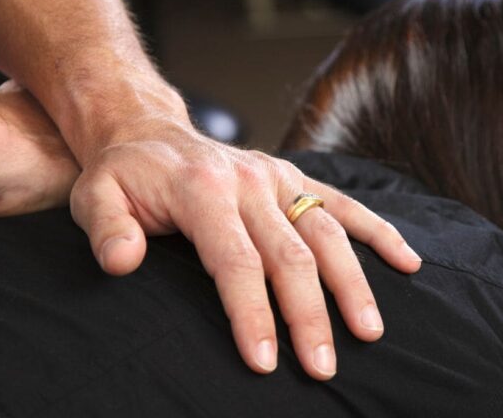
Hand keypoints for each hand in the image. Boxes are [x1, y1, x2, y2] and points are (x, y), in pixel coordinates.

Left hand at [69, 118, 421, 379]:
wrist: (148, 132)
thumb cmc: (122, 176)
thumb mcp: (94, 197)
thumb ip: (107, 229)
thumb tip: (123, 262)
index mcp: (204, 190)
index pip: (236, 261)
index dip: (252, 313)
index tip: (265, 362)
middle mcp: (250, 182)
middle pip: (290, 255)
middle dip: (309, 316)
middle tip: (322, 369)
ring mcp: (277, 178)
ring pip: (327, 233)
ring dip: (351, 284)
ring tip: (369, 333)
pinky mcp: (294, 179)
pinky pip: (343, 205)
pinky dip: (379, 232)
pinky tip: (408, 263)